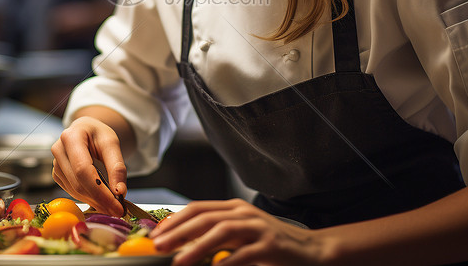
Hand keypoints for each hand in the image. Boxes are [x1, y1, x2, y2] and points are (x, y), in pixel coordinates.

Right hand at [51, 116, 126, 216]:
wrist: (85, 130)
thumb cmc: (98, 135)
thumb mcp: (112, 143)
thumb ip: (117, 166)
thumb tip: (120, 192)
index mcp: (71, 137)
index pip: (83, 170)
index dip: (100, 192)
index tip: (117, 206)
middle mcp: (58, 150)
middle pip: (78, 183)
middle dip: (100, 200)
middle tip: (119, 211)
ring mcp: (55, 164)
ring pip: (75, 191)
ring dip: (95, 202)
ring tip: (113, 206)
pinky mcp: (57, 175)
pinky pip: (72, 191)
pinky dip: (88, 198)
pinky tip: (101, 199)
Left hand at [151, 199, 332, 265]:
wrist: (310, 249)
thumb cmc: (271, 244)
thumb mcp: (242, 233)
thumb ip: (217, 233)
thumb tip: (183, 241)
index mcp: (235, 208)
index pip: (198, 208)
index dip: (175, 220)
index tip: (157, 233)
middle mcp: (245, 213)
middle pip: (206, 217)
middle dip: (179, 232)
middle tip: (158, 245)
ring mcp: (258, 228)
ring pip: (222, 232)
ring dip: (197, 247)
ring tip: (179, 261)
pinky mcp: (270, 246)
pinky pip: (244, 254)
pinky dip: (226, 263)